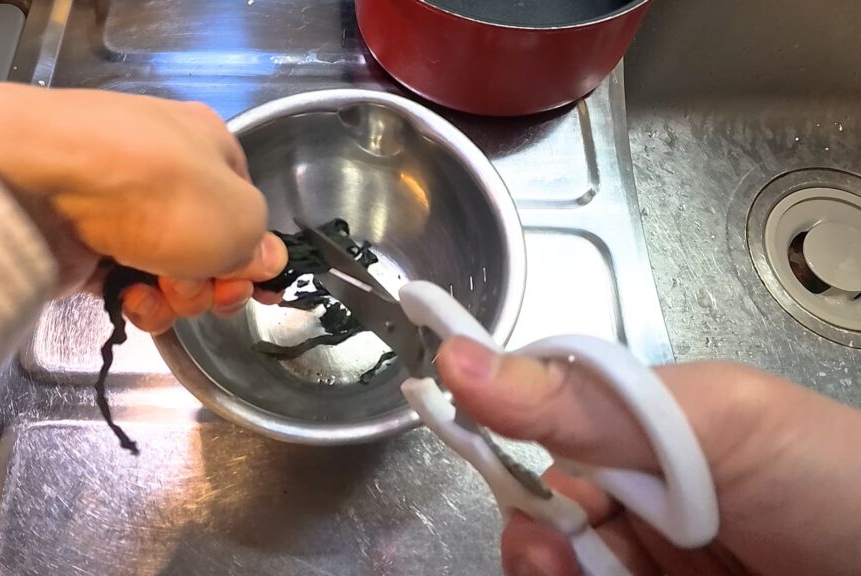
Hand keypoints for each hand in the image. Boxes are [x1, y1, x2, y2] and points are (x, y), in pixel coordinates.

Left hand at [0, 82, 286, 332]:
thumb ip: (260, 246)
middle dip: (211, 278)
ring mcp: (117, 205)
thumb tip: (264, 259)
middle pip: (207, 246)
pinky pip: (122, 281)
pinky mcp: (78, 240)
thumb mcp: (239, 221)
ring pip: (168, 270)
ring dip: (174, 295)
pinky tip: (128, 300)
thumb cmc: (154, 190)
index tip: (250, 283)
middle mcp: (163, 170)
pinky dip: (131, 298)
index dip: (251, 251)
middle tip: (200, 285)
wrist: (35, 184)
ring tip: (157, 289)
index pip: (244, 206)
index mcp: (208, 145)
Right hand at [436, 337, 860, 575]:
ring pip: (567, 570)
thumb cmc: (828, 480)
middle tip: (547, 552)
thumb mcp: (710, 423)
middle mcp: (644, 504)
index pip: (545, 438)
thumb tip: (460, 359)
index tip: (488, 468)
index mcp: (645, 439)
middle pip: (547, 521)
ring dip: (550, 573)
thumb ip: (586, 400)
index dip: (506, 452)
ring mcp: (656, 565)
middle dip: (532, 538)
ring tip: (566, 572)